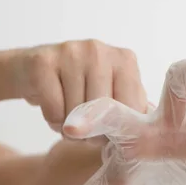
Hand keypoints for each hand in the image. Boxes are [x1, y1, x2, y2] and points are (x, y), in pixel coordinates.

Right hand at [13, 40, 146, 131]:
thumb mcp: (112, 93)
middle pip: (103, 111)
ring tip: (68, 117)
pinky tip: (53, 110)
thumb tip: (152, 134)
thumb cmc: (80, 88)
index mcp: (124, 59)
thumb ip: (132, 109)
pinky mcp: (43, 62)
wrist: (33, 71)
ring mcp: (71, 52)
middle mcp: (99, 50)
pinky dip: (53, 121)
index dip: (119, 130)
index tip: (109, 134)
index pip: (132, 106)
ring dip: (71, 128)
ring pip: (77, 113)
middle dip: (93, 133)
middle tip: (84, 130)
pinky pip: (54, 110)